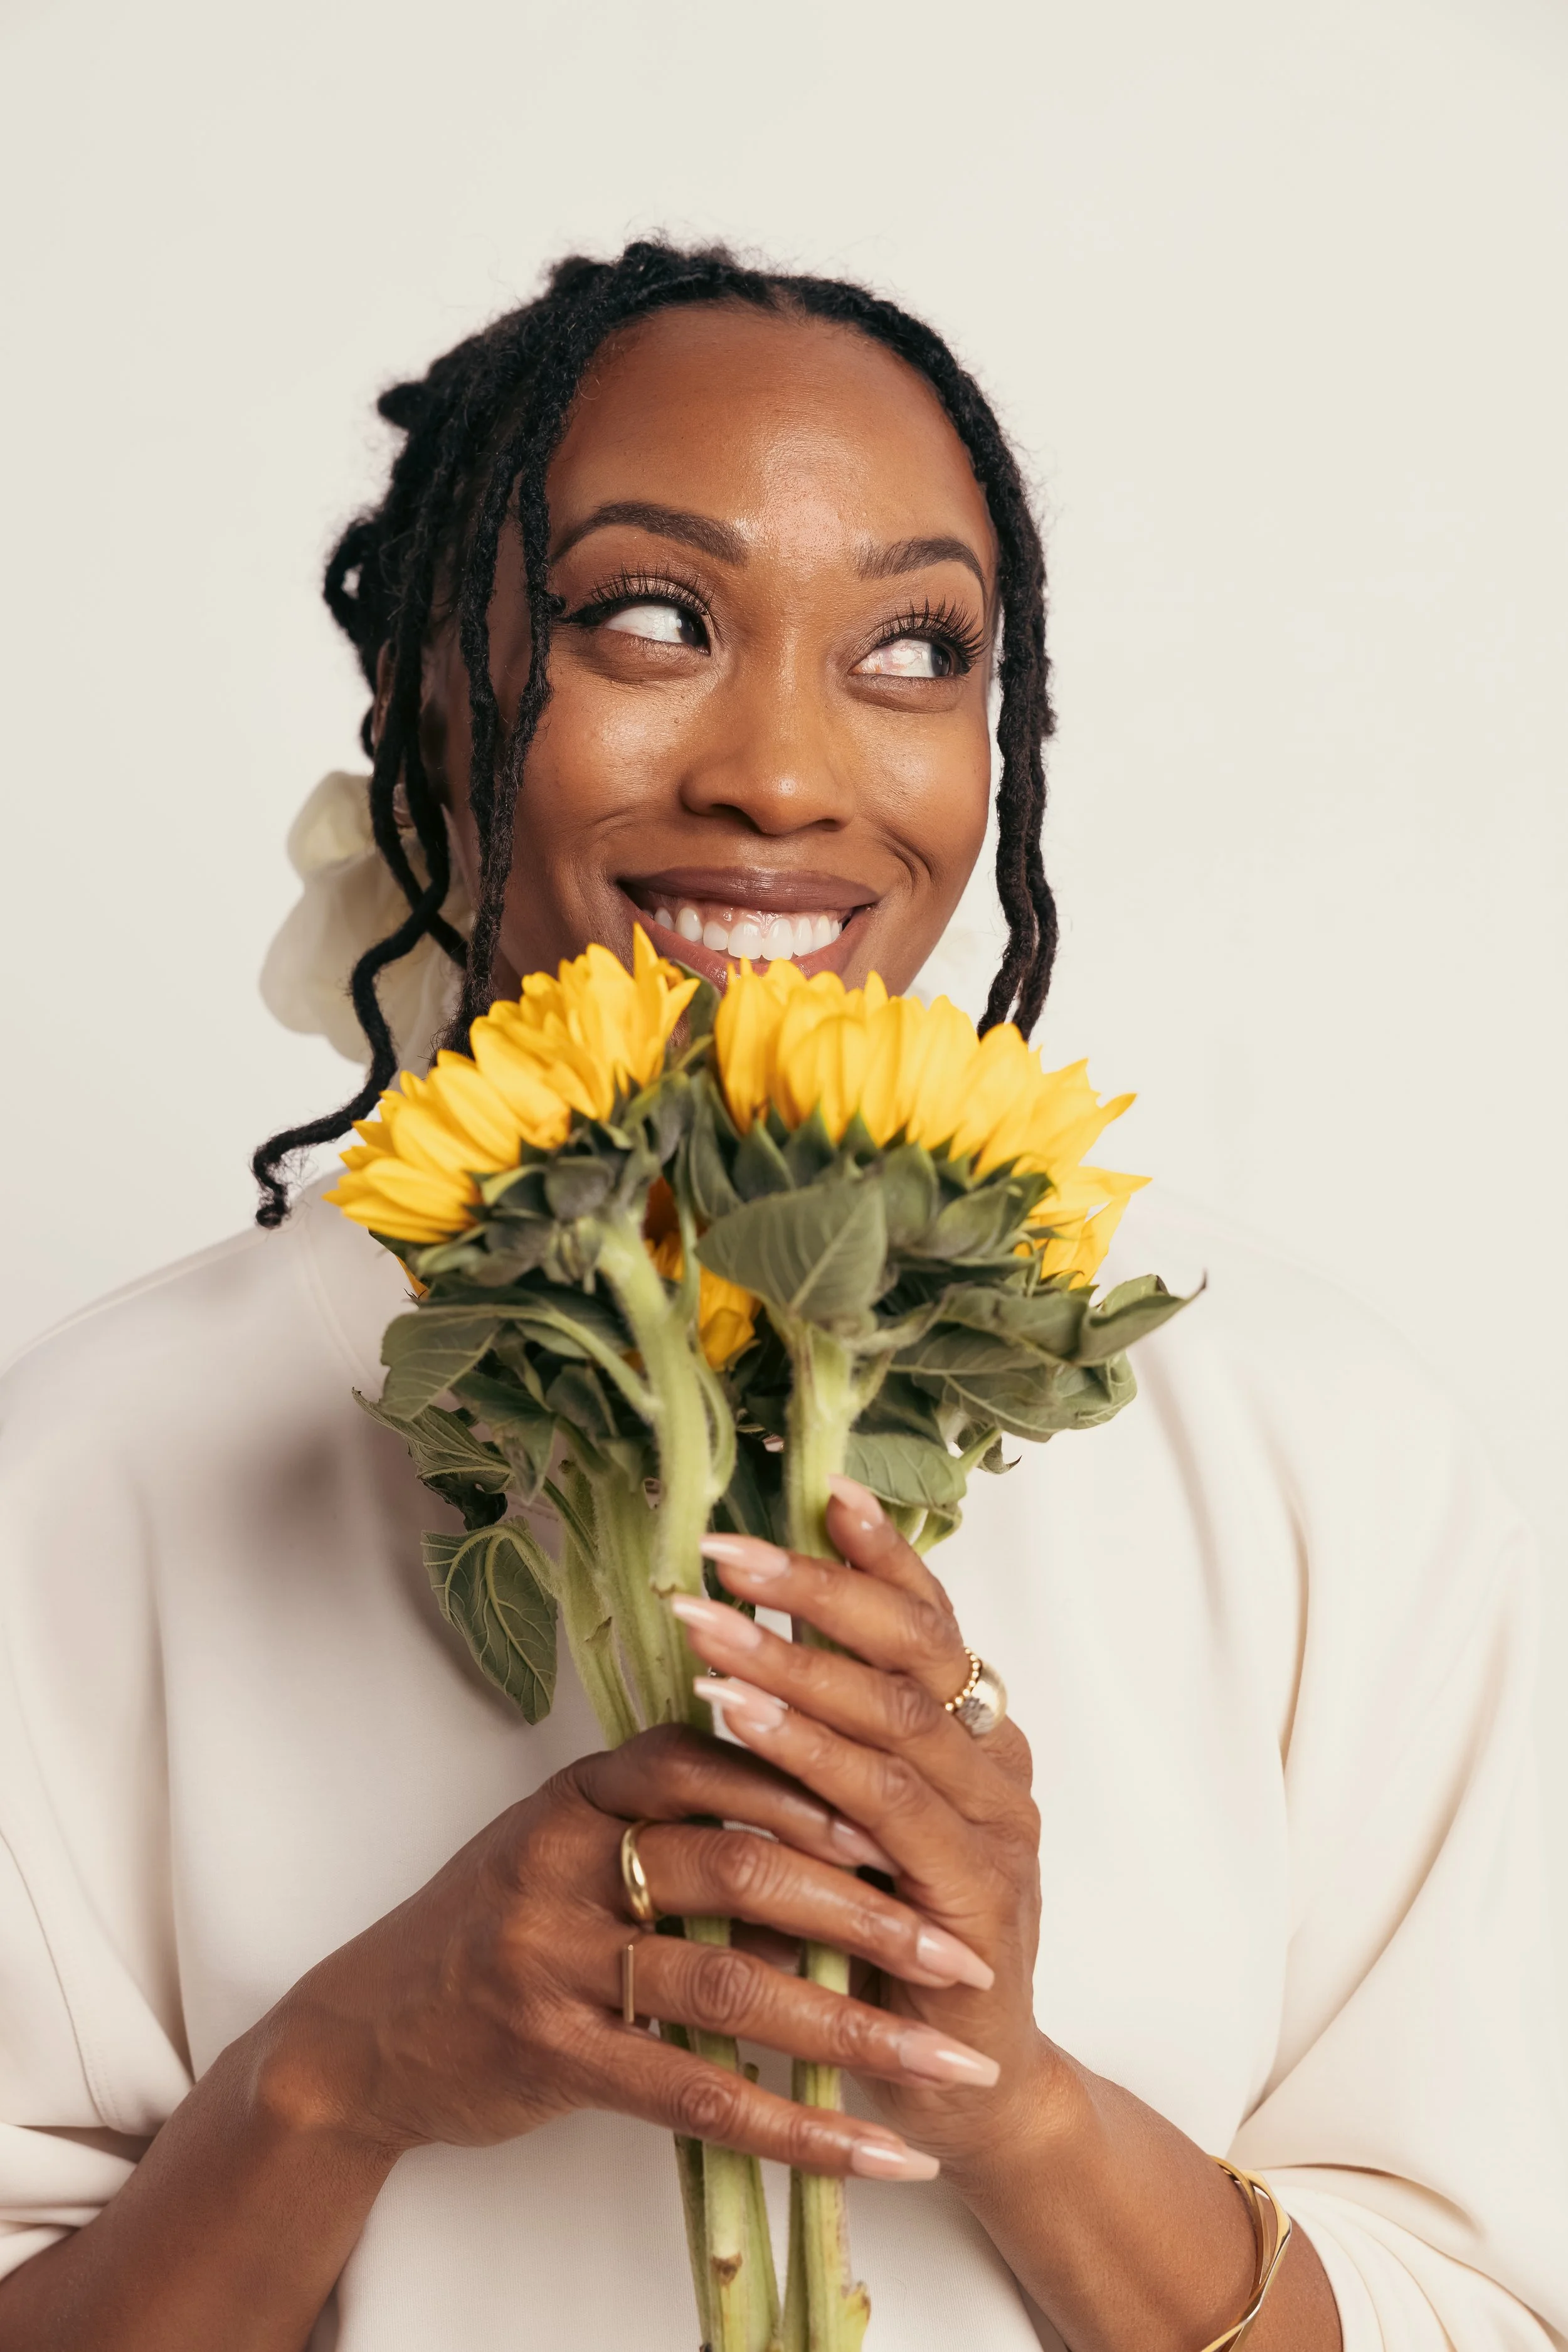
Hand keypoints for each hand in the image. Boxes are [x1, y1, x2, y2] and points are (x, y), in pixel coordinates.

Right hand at [258, 1717, 998, 2183]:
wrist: (370, 2033)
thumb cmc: (503, 1922)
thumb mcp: (572, 1838)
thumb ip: (674, 1810)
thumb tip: (825, 1796)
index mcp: (582, 1794)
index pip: (711, 1759)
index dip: (815, 1782)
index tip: (914, 1816)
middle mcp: (564, 1861)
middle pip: (741, 1867)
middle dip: (867, 1912)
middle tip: (964, 1950)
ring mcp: (553, 1958)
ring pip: (732, 1986)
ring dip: (855, 2028)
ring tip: (949, 2059)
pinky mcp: (553, 2056)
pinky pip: (697, 2093)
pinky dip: (797, 2127)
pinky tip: (873, 2151)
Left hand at [675, 1475, 1055, 2182]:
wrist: (960, 2098)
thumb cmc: (886, 1948)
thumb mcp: (844, 1827)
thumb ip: (814, 1742)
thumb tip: (725, 1634)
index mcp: (976, 1736)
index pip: (928, 1622)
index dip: (878, 1555)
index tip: (818, 1491)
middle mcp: (997, 1768)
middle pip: (910, 1651)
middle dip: (813, 1593)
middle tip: (722, 1553)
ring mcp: (995, 1832)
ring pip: (892, 1720)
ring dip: (791, 1665)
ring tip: (702, 1626)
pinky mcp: (974, 1903)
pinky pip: (884, 1809)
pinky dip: (807, 1755)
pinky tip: (738, 1719)